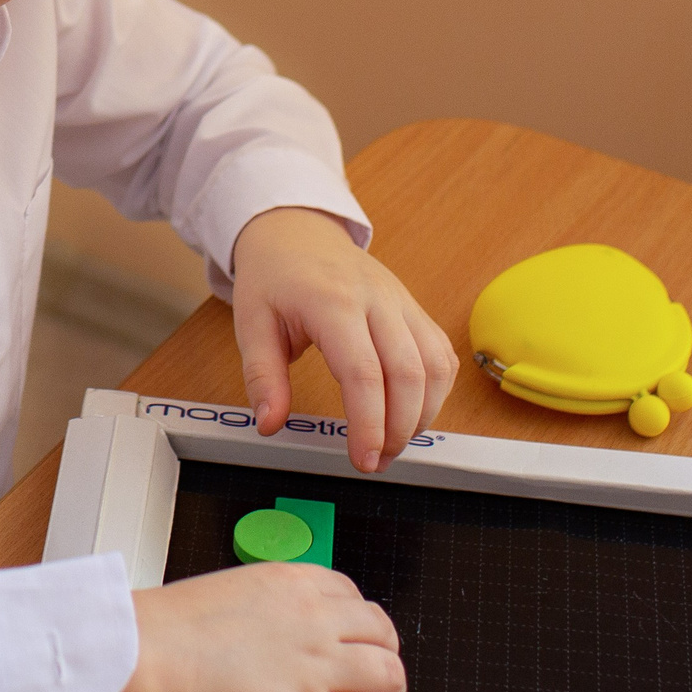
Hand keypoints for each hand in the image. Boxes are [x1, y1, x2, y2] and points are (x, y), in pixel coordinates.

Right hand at [116, 563, 405, 691]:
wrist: (149, 654)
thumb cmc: (167, 629)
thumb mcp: (229, 593)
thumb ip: (261, 608)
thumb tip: (264, 631)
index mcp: (294, 584)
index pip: (353, 596)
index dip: (359, 624)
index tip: (352, 640)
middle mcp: (316, 619)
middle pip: (384, 633)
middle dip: (383, 656)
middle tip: (370, 679)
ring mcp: (319, 667)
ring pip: (391, 676)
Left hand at [229, 207, 457, 472]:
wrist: (298, 231)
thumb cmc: (275, 277)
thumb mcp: (251, 324)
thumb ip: (262, 377)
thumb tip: (270, 423)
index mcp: (332, 302)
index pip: (363, 373)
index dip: (368, 424)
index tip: (363, 459)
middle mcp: (376, 299)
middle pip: (409, 374)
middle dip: (399, 429)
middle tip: (376, 460)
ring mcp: (401, 302)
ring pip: (435, 366)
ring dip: (423, 414)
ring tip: (394, 442)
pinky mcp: (414, 308)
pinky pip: (441, 353)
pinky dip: (436, 391)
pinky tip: (413, 412)